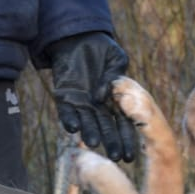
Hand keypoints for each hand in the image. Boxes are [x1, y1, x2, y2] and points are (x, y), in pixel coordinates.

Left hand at [47, 32, 138, 161]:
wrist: (78, 37)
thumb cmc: (102, 49)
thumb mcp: (116, 60)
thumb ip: (115, 78)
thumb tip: (102, 96)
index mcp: (115, 102)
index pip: (124, 124)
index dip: (127, 139)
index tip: (130, 155)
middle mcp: (99, 107)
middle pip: (106, 128)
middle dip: (111, 142)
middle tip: (115, 157)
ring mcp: (81, 104)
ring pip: (87, 122)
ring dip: (90, 133)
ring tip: (93, 144)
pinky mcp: (64, 97)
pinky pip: (66, 111)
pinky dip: (69, 119)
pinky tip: (73, 128)